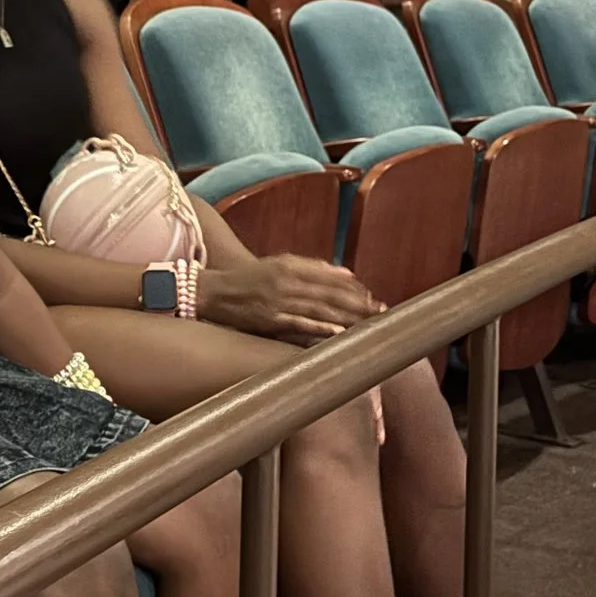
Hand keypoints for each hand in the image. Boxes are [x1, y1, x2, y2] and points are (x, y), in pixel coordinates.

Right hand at [199, 255, 380, 342]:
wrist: (214, 292)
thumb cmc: (250, 278)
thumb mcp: (279, 263)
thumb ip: (313, 267)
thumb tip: (348, 273)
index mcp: (291, 265)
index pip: (331, 277)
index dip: (355, 289)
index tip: (374, 297)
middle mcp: (287, 281)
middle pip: (330, 293)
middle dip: (359, 304)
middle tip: (381, 313)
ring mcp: (279, 301)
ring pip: (320, 309)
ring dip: (346, 317)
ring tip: (369, 324)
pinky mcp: (271, 320)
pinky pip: (300, 324)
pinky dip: (320, 327)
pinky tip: (338, 332)